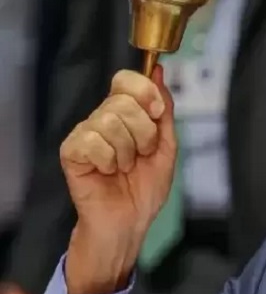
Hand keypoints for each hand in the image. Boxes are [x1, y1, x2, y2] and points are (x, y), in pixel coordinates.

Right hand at [60, 66, 175, 293]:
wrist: (130, 221)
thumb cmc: (145, 187)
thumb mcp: (166, 146)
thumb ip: (164, 110)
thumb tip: (158, 72)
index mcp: (125, 114)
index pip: (126, 79)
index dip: (144, 92)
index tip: (157, 113)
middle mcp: (102, 118)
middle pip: (123, 101)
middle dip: (144, 132)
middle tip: (141, 154)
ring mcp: (85, 133)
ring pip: (110, 121)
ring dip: (127, 151)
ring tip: (124, 168)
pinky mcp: (72, 151)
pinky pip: (93, 141)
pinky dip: (108, 160)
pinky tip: (107, 172)